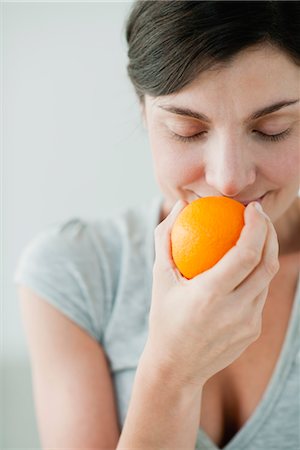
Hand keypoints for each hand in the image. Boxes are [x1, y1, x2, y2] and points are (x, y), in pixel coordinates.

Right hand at [144, 200, 279, 387]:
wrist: (176, 366)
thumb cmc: (164, 316)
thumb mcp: (158, 276)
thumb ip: (166, 237)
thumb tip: (182, 205)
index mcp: (210, 296)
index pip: (245, 254)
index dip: (256, 227)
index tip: (254, 208)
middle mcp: (235, 311)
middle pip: (267, 264)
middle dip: (269, 233)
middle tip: (260, 215)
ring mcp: (249, 324)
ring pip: (267, 279)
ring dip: (266, 253)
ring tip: (256, 236)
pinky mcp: (254, 332)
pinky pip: (260, 296)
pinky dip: (256, 275)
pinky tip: (245, 267)